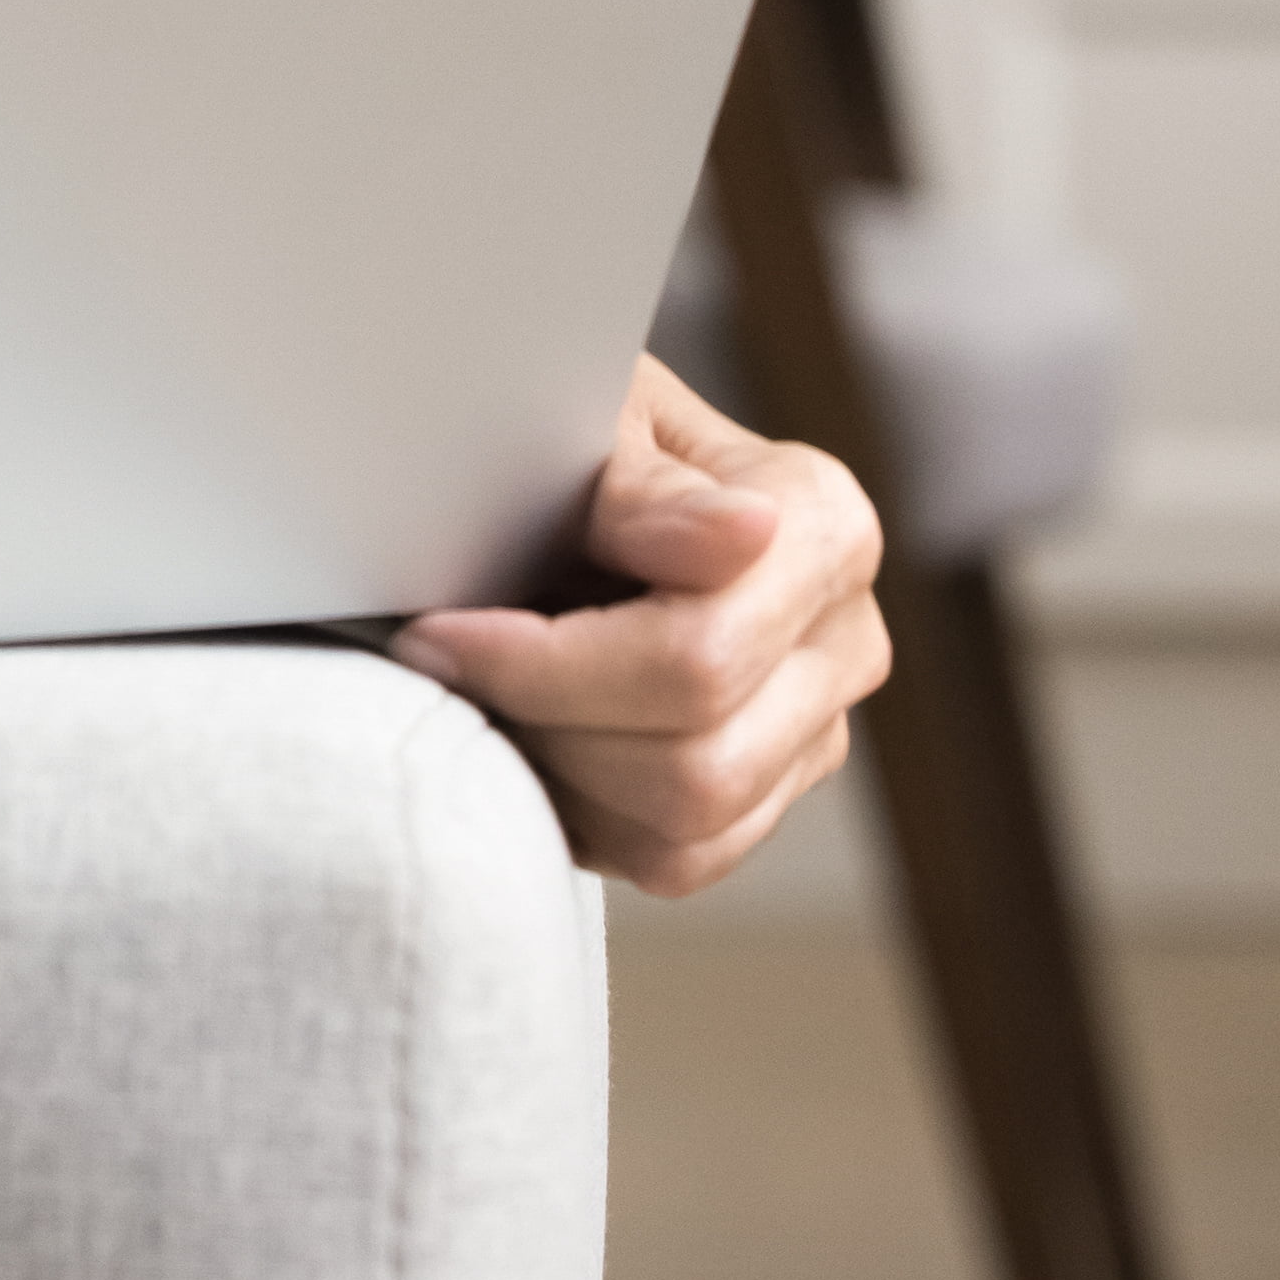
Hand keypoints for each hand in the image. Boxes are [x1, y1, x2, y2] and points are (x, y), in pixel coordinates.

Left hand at [395, 353, 888, 896]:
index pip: (695, 656)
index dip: (542, 664)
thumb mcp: (584, 419)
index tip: (435, 631)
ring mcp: (813, 728)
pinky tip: (530, 736)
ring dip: (557, 772)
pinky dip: (583, 814)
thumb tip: (739, 537)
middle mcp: (843, 638)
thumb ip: (645, 488)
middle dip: (542, 724)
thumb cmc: (565, 430)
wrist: (561, 465)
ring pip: (687, 826)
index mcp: (822, 527)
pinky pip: (676, 859)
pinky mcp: (766, 794)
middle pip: (696, 761)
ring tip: (485, 694)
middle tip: (439, 669)